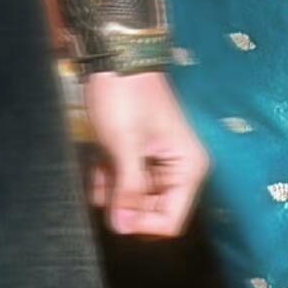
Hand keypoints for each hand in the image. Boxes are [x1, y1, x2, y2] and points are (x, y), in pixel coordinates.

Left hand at [82, 71, 207, 238]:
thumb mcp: (125, 146)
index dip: (142, 223)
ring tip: (102, 166)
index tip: (116, 210)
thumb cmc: (126, 97)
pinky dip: (109, 179)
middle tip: (106, 183)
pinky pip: (125, 183)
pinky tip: (99, 163)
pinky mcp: (140, 157)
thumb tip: (124, 227)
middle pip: (153, 212)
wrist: (115, 60)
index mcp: (188, 168)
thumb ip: (128, 189)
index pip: (170, 221)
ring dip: (113, 190)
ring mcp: (159, 163)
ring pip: (135, 199)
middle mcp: (179, 169)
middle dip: (125, 204)